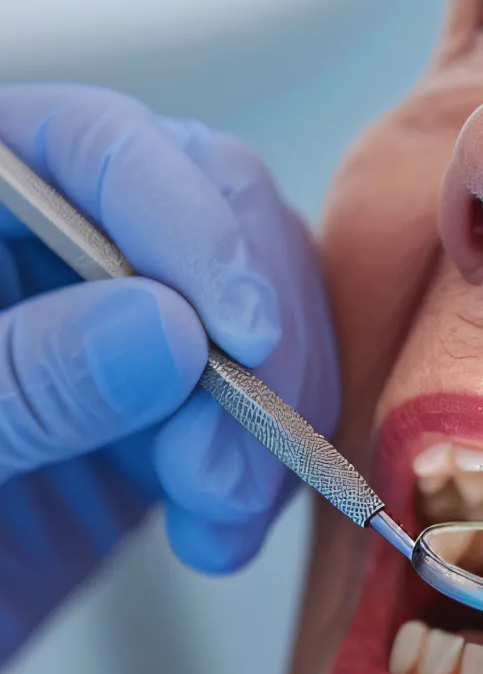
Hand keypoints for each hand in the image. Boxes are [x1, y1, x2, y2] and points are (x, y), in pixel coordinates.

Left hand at [0, 85, 337, 661]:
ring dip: (267, 415)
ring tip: (224, 508)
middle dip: (250, 338)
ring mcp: (89, 335)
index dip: (186, 222)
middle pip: (203, 216)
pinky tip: (221, 527)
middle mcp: (29, 255)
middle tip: (238, 449)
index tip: (241, 335)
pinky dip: (261, 469)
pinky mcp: (135, 423)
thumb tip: (164, 327)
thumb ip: (18, 382)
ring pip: (247, 315)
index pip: (89, 146)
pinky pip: (244, 410)